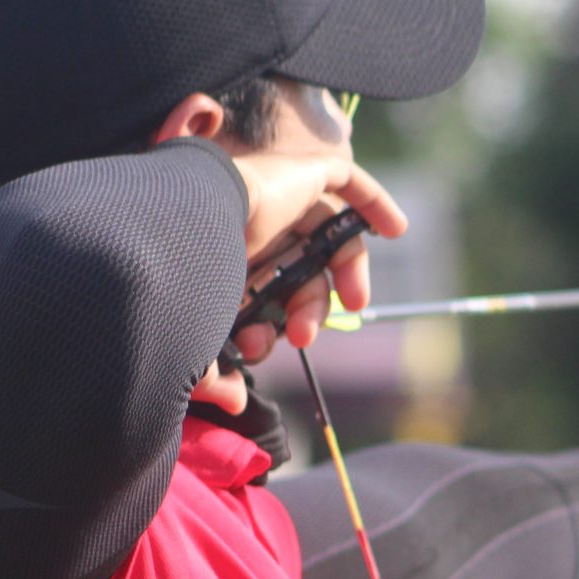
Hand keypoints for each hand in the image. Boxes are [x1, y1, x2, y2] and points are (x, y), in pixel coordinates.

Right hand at [190, 150, 406, 411]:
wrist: (184, 227)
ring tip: (355, 302)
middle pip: (297, 269)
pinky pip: (345, 178)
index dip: (271, 323)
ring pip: (324, 237)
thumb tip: (236, 403)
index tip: (258, 349)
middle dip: (305, 310)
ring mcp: (276, 197)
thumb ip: (211, 375)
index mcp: (221, 255)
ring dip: (344, 274)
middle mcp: (249, 224)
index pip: (260, 291)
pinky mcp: (299, 174)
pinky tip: (397, 230)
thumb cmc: (181, 279)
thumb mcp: (195, 339)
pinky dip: (372, 202)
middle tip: (304, 338)